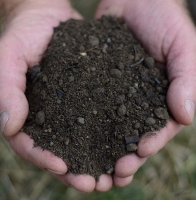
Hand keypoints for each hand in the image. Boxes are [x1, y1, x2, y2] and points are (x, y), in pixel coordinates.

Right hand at [0, 0, 113, 192]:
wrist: (47, 19)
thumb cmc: (23, 36)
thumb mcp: (8, 58)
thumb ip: (6, 90)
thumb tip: (8, 125)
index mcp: (28, 114)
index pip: (31, 145)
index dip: (44, 158)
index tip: (62, 166)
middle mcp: (51, 117)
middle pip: (61, 151)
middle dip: (76, 171)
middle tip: (95, 186)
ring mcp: (71, 109)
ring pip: (84, 143)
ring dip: (98, 161)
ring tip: (115, 176)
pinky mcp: (89, 98)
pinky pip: (100, 119)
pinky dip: (111, 135)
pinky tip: (124, 144)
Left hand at [95, 0, 195, 186]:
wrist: (133, 0)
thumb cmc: (163, 19)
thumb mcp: (183, 45)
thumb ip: (187, 78)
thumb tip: (185, 115)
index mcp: (160, 99)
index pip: (157, 130)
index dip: (149, 145)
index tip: (136, 156)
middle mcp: (136, 102)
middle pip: (131, 137)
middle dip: (123, 157)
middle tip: (112, 175)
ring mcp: (115, 95)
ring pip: (108, 130)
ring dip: (101, 151)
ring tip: (92, 169)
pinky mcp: (95, 85)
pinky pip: (88, 108)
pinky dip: (83, 126)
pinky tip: (74, 139)